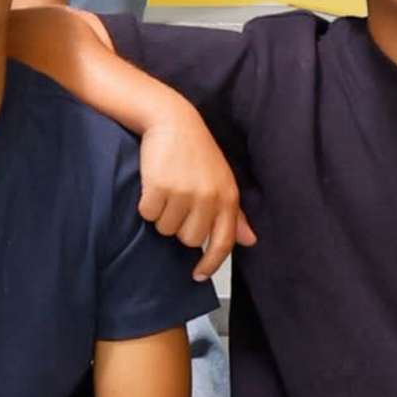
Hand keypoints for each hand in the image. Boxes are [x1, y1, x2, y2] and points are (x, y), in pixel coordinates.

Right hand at [134, 102, 252, 282]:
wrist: (172, 121)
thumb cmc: (197, 152)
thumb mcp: (223, 181)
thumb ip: (235, 214)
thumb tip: (249, 241)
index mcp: (227, 197)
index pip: (223, 243)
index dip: (210, 264)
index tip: (198, 276)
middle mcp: (208, 197)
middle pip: (189, 240)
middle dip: (179, 227)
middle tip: (177, 203)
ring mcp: (183, 193)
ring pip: (165, 229)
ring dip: (161, 215)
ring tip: (165, 189)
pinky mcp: (159, 187)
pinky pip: (148, 214)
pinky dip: (146, 204)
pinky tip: (152, 185)